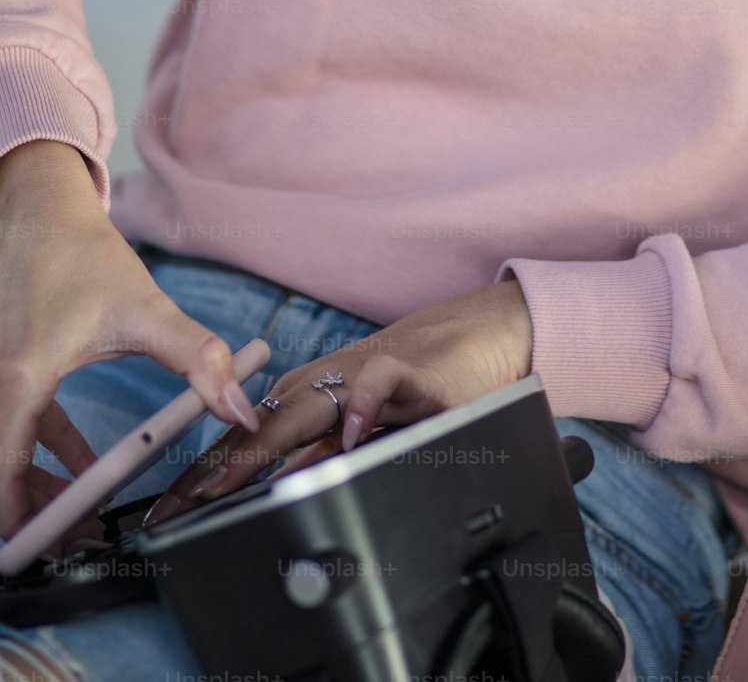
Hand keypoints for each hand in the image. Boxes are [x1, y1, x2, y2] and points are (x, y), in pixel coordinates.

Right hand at [0, 140, 260, 546]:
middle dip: (38, 514)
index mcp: (18, 377)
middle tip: (82, 539)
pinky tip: (83, 467)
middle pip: (2, 473)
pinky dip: (46, 453)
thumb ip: (197, 358)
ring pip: (9, 453)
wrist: (43, 210)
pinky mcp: (9, 371)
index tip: (52, 548)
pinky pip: (20, 428)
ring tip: (85, 515)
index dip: (24, 523)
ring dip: (42, 487)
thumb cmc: (83, 254)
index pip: (2, 475)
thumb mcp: (146, 309)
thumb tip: (238, 406)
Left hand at [144, 278, 532, 523]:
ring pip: (306, 404)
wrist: (470, 339)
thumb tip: (263, 493)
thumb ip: (315, 457)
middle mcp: (324, 383)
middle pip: (263, 424)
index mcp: (306, 397)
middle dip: (219, 465)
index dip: (206, 474)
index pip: (244, 437)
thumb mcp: (355, 431)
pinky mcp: (410, 372)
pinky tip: (350, 436)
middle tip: (185, 504)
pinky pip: (380, 381)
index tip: (169, 515)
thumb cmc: (408, 390)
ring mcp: (361, 374)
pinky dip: (363, 405)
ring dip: (267, 441)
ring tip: (232, 479)